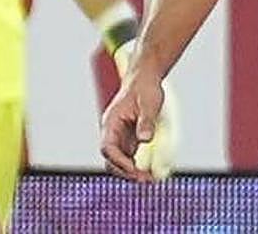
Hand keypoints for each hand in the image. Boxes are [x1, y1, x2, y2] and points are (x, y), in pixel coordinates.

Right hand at [100, 43, 177, 181]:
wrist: (146, 78)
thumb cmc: (145, 88)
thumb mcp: (149, 103)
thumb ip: (146, 121)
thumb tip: (144, 140)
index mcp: (111, 122)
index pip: (108, 147)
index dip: (119, 161)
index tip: (134, 169)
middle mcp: (112, 131)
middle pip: (111, 158)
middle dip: (125, 171)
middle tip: (145, 180)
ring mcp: (120, 135)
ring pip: (120, 159)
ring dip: (131, 171)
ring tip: (149, 180)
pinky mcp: (129, 136)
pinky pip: (129, 155)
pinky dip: (137, 164)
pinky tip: (150, 171)